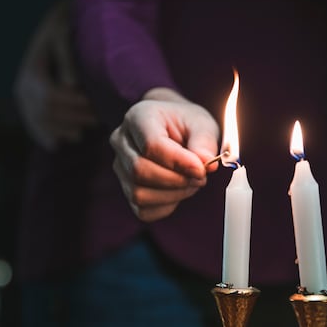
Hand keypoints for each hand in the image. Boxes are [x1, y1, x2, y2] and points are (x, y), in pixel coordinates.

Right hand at [14, 2, 97, 149]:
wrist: (53, 28)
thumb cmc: (64, 30)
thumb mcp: (64, 37)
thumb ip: (66, 60)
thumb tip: (71, 86)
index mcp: (32, 72)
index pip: (49, 96)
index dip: (72, 104)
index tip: (94, 106)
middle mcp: (23, 88)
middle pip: (46, 112)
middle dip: (72, 117)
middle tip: (97, 120)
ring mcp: (24, 100)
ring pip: (41, 122)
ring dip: (63, 129)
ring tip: (85, 130)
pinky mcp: (29, 107)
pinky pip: (35, 126)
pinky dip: (48, 136)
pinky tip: (62, 143)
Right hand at [110, 88, 219, 221]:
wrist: (173, 129)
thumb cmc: (186, 124)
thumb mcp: (201, 124)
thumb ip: (204, 142)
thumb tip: (206, 164)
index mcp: (139, 117)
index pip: (151, 145)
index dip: (179, 162)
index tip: (201, 169)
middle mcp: (122, 140)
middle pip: (140, 171)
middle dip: (176, 180)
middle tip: (200, 177)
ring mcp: (120, 166)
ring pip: (139, 193)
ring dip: (172, 195)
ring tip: (190, 182)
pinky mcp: (125, 188)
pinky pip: (142, 209)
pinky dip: (166, 206)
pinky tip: (178, 192)